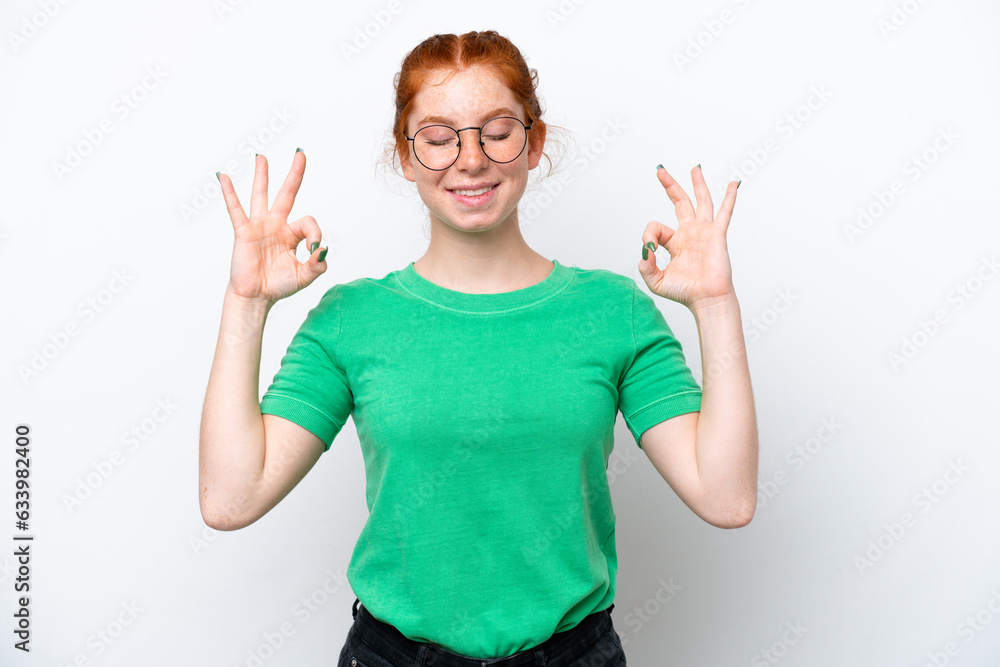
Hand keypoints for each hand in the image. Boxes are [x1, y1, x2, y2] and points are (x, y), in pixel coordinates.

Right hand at [219, 150, 326, 305]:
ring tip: (261, 156)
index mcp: (292, 234)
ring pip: (261, 195)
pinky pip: (235, 209)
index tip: (314, 249)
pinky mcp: (243, 232)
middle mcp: (276, 225)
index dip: (315, 233)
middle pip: (287, 193)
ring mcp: (259, 226)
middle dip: (295, 174)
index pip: (308, 220)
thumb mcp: (305, 275)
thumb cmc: (279, 286)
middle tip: (301, 153)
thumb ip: (318, 263)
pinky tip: (223, 177)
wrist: (256, 297)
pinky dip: (229, 193)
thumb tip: (324, 248)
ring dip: (262, 175)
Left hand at [638, 165, 738, 310]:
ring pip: (701, 201)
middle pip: (680, 202)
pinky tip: (734, 184)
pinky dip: (729, 198)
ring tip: (694, 168)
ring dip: (698, 184)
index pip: (656, 227)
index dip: (649, 234)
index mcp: (675, 242)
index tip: (649, 248)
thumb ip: (645, 265)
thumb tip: (645, 249)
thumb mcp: (656, 281)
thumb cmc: (684, 293)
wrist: (705, 300)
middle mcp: (690, 234)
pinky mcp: (717, 235)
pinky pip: (724, 213)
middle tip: (660, 170)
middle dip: (670, 185)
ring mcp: (704, 232)